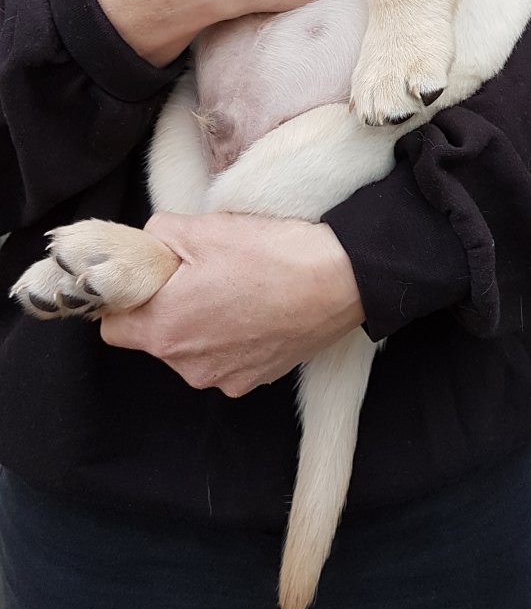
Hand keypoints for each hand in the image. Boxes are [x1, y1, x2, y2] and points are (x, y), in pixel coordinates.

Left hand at [100, 211, 364, 397]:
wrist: (339, 279)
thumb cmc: (270, 254)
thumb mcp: (202, 228)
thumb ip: (156, 235)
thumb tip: (147, 245)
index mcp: (164, 328)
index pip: (112, 326)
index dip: (127, 298)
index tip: (151, 277)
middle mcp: (187, 365)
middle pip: (154, 338)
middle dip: (168, 308)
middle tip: (202, 273)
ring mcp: (223, 378)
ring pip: (192, 350)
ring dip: (203, 325)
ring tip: (237, 288)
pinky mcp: (254, 380)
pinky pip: (225, 360)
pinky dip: (234, 338)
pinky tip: (258, 308)